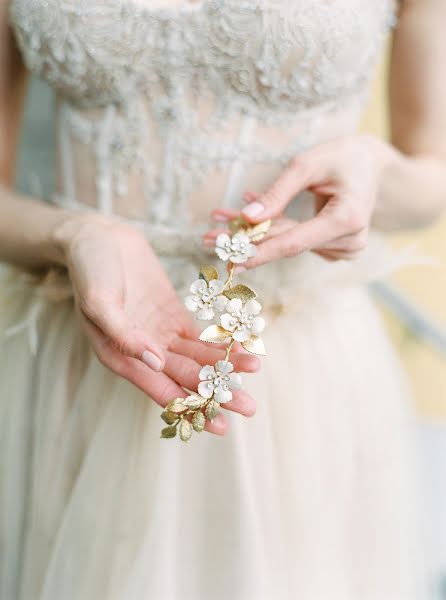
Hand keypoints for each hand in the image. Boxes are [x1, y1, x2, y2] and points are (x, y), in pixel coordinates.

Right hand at [54, 216, 259, 434]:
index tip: (219, 423)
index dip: (191, 407)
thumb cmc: (90, 271)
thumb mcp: (99, 302)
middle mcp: (144, 352)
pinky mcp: (172, 315)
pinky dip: (219, 342)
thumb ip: (125, 335)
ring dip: (225, 366)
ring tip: (254, 370)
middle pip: (187, 378)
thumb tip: (155, 363)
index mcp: (121, 357)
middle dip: (218, 393)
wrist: (98, 237)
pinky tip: (241, 348)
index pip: (162, 390)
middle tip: (249, 407)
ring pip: (197, 357)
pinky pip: (199, 334)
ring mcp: (161, 333)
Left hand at [204, 135, 383, 265]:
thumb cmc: (343, 157)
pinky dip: (271, 228)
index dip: (260, 251)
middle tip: (208, 238)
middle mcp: (349, 241)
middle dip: (246, 240)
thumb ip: (278, 192)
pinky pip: (296, 239)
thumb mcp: (308, 163)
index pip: (295, 242)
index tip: (231, 260)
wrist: (371, 166)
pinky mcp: (334, 249)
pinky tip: (245, 217)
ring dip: (253, 231)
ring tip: (220, 218)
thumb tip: (248, 217)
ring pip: (287, 242)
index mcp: (347, 219)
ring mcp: (343, 249)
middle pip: (286, 245)